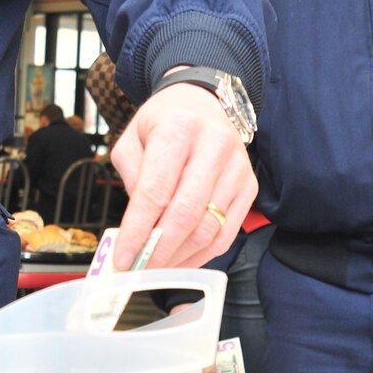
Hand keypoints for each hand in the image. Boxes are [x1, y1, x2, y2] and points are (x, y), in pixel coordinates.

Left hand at [110, 80, 255, 271]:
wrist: (202, 102)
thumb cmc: (164, 122)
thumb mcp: (132, 138)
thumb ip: (131, 179)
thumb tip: (136, 229)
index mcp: (179, 128)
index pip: (156, 190)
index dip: (138, 230)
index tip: (123, 258)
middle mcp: (214, 145)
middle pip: (187, 213)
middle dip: (159, 250)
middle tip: (138, 271)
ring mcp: (237, 167)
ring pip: (209, 228)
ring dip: (180, 257)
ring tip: (156, 268)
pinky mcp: (249, 185)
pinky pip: (227, 232)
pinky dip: (203, 254)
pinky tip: (182, 260)